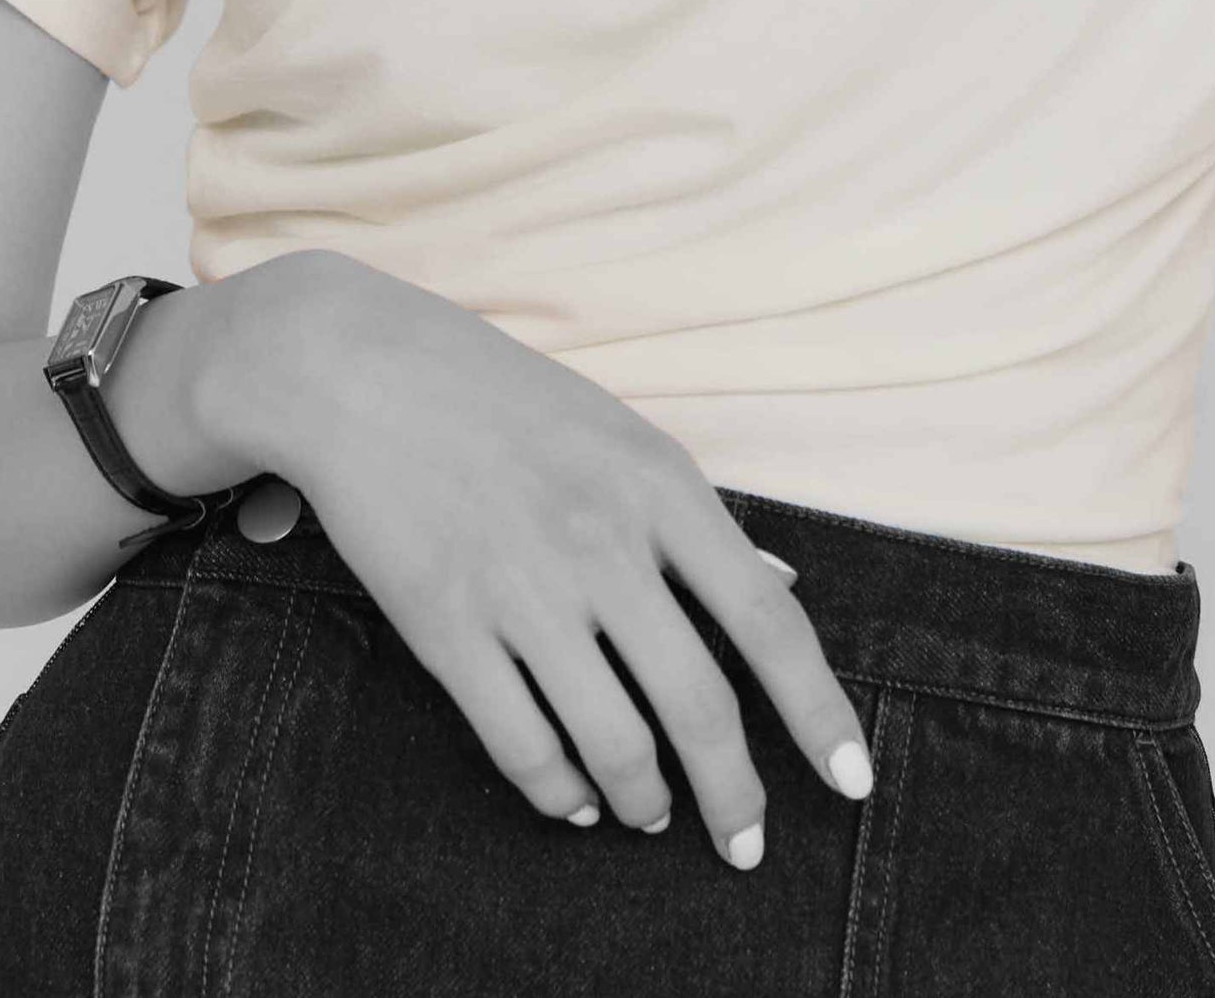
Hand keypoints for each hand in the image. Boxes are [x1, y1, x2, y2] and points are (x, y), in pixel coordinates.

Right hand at [212, 249, 873, 867]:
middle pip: (699, 705)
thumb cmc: (503, 397)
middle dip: (737, 797)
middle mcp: (602, 543)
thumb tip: (783, 587)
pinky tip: (575, 799)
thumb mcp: (621, 435)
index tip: (853, 781)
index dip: (820, 714)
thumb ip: (700, 519)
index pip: (768, 623)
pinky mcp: (445, 627)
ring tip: (653, 814)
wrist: (360, 369)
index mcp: (660, 485)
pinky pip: (522, 745)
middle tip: (747, 845)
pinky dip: (560, 792)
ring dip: (645, 801)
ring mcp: (521, 590)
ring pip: (614, 743)